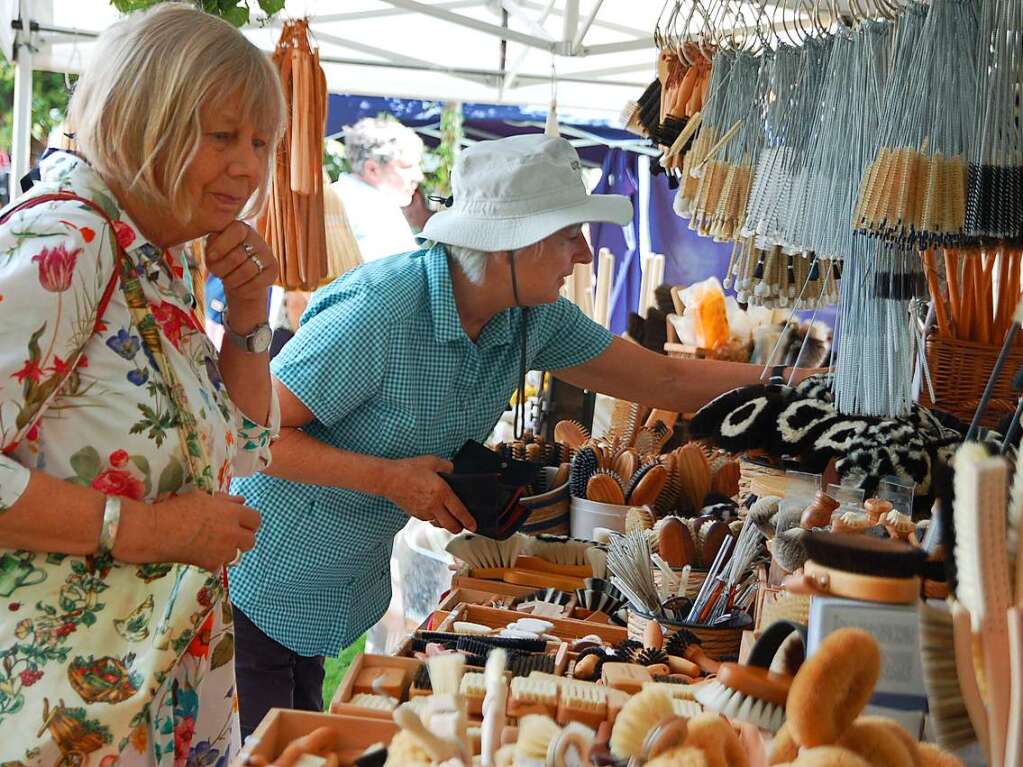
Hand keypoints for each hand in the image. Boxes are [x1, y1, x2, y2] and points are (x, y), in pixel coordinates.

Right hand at [119, 492, 260, 570]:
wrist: (155, 531)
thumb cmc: (176, 508)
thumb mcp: (202, 497)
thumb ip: (225, 501)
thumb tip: (241, 500)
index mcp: (231, 513)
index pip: (255, 519)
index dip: (249, 521)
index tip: (240, 522)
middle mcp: (232, 533)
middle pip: (251, 540)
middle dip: (242, 538)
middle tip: (229, 536)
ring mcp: (222, 551)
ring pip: (236, 555)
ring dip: (227, 551)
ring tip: (211, 545)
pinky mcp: (211, 565)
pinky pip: (219, 566)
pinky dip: (213, 562)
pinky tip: (201, 555)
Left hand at [205, 222, 277, 310]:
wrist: (239, 281)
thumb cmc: (222, 263)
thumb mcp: (212, 251)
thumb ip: (211, 245)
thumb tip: (213, 252)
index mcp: (241, 228)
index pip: (236, 231)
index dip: (221, 245)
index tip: (211, 256)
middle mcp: (257, 239)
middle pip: (237, 256)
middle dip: (222, 269)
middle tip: (218, 273)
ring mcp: (267, 254)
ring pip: (246, 271)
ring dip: (231, 280)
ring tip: (227, 281)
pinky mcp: (274, 270)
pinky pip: (256, 282)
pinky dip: (242, 289)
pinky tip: (237, 288)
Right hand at [381, 456, 475, 533]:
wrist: (388, 479)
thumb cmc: (409, 469)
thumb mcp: (431, 461)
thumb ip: (446, 466)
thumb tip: (453, 470)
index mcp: (441, 492)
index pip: (459, 511)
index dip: (468, 520)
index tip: (474, 526)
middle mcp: (434, 505)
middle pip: (450, 525)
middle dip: (458, 527)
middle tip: (463, 526)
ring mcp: (424, 512)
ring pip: (439, 524)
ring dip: (445, 524)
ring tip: (449, 519)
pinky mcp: (415, 514)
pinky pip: (429, 520)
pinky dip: (434, 519)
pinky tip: (434, 511)